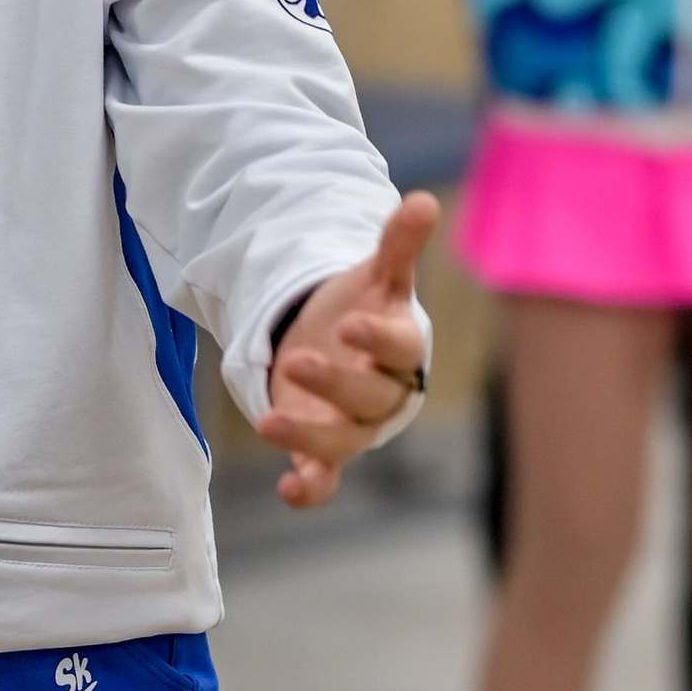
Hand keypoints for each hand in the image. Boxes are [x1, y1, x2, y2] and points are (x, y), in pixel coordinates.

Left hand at [261, 193, 439, 509]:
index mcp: (401, 349)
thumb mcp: (376, 277)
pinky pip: (325, 479)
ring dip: (309, 438)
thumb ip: (397, 245)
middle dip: (333, 383)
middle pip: (368, 397)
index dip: (377, 338)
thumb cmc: (364, 312)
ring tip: (269, 421)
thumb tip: (422, 200)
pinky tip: (288, 490)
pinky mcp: (323, 450)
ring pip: (342, 442)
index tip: (350, 323)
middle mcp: (382, 394)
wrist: (341, 351)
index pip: (400, 348)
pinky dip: (311, 490)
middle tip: (296, 361)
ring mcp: (352, 425)